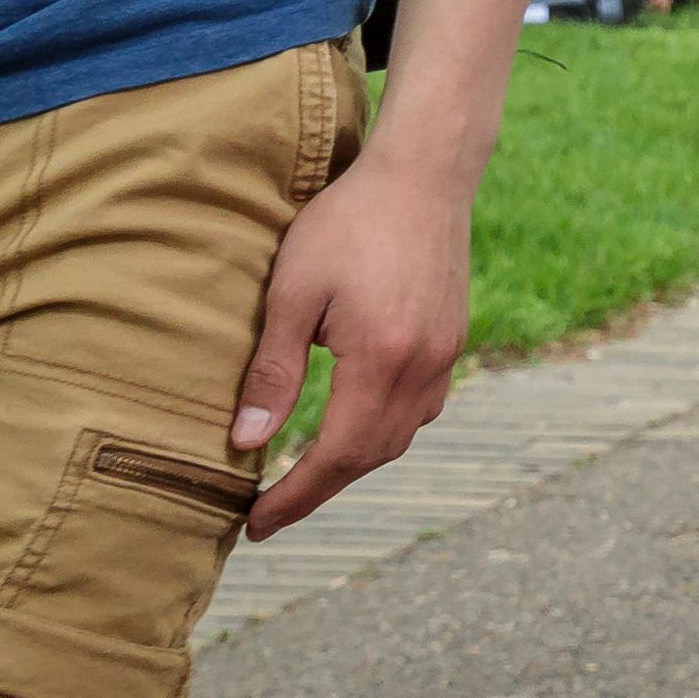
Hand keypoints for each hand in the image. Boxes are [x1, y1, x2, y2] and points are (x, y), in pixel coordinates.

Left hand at [232, 140, 474, 535]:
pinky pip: (420, 408)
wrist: (424, 172)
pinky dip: (383, 431)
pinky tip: (355, 424)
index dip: (294, 496)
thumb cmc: (349, 221)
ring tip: (306, 475)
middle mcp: (423, 368)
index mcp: (382, 360)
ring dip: (353, 464)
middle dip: (318, 490)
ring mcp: (444, 354)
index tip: (255, 525)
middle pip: (370, 456)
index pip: (335, 455)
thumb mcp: (294, 292)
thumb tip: (247, 442)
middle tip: (270, 512)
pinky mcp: (451, 338)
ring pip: (400, 436)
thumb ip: (273, 371)